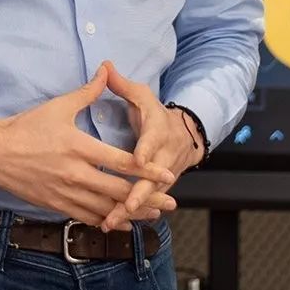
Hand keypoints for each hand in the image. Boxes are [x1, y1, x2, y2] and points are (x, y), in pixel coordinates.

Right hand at [0, 62, 178, 227]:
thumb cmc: (26, 128)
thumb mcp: (58, 106)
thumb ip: (87, 92)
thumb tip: (105, 70)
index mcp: (78, 147)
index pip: (120, 162)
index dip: (146, 169)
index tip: (166, 174)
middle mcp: (75, 174)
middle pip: (118, 191)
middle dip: (147, 198)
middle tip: (171, 203)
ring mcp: (65, 192)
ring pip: (105, 209)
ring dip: (131, 214)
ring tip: (153, 217)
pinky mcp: (56, 204)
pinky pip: (86, 217)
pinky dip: (106, 220)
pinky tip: (119, 223)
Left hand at [100, 62, 202, 231]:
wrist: (184, 134)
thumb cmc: (155, 114)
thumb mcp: (142, 96)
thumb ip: (122, 84)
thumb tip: (105, 65)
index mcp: (159, 130)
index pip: (153, 140)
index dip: (146, 150)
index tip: (138, 159)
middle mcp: (164, 156)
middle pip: (153, 176)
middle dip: (139, 192)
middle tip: (125, 204)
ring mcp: (163, 174)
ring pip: (149, 195)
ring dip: (133, 209)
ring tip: (112, 220)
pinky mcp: (158, 187)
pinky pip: (146, 204)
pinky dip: (133, 215)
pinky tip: (115, 224)